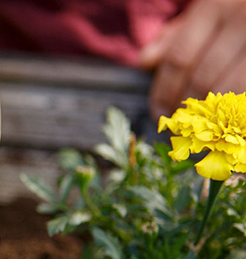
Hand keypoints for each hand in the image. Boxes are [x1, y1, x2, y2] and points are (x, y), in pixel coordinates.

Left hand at [140, 0, 245, 118]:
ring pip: (229, 88)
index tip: (159, 114)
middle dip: (186, 107)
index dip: (164, 92)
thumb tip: (146, 61)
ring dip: (211, 113)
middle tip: (179, 124)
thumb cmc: (236, 9)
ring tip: (200, 123)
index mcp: (215, 8)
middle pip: (202, 78)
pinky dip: (234, 105)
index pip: (179, 58)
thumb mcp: (207, 12)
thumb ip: (176, 36)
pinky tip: (224, 115)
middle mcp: (240, 19)